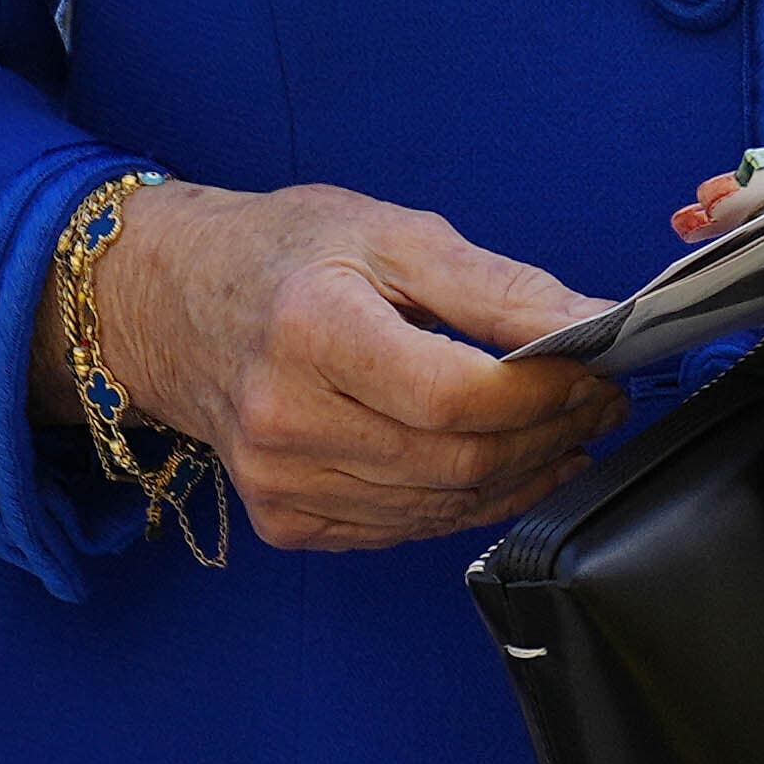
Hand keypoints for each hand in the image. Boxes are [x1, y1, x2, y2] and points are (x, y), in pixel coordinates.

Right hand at [75, 181, 616, 548]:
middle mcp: (284, 418)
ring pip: (440, 506)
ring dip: (522, 476)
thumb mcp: (390, 234)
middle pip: (456, 460)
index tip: (596, 371)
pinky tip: (502, 467)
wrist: (166, 301)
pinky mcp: (281, 517)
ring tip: (565, 432)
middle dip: (548, 437)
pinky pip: (403, 529)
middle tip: (597, 402)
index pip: (456, 396)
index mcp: (311, 330)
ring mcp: (277, 480)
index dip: (543, 395)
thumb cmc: (281, 253)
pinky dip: (466, 504)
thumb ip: (496, 286)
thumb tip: (598, 322)